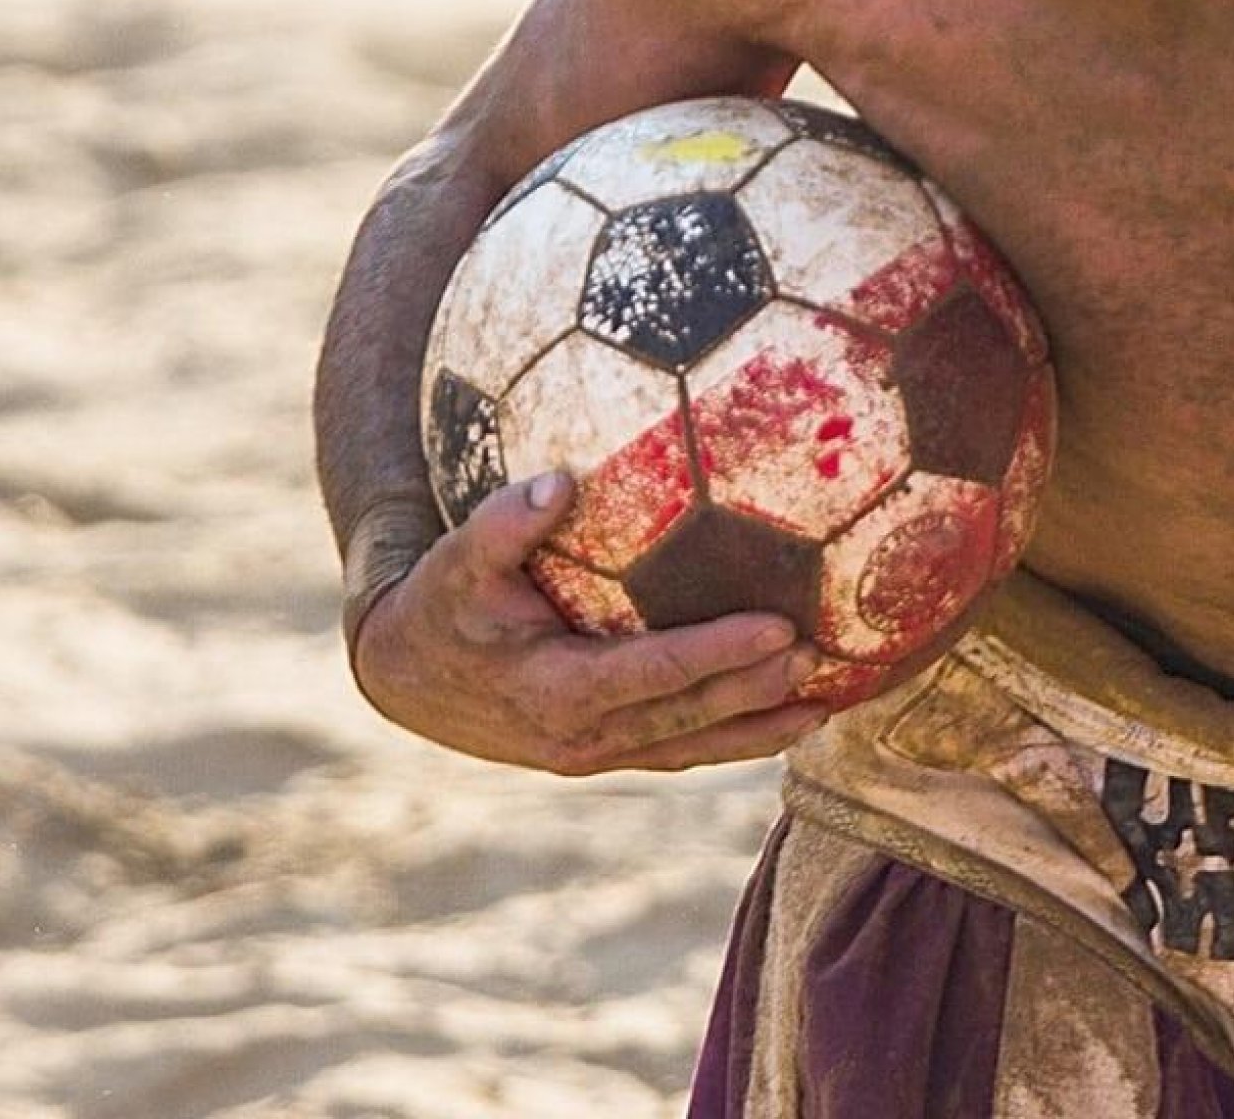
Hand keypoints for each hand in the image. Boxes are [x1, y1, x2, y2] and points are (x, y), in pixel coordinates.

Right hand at [348, 474, 825, 775]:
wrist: (406, 679)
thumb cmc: (442, 607)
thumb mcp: (457, 562)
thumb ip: (503, 524)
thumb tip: (558, 480)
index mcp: (555, 689)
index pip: (654, 673)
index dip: (718, 654)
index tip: (779, 628)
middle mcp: (582, 735)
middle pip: (687, 716)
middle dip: (756, 690)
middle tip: (820, 655)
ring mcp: (596, 753)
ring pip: (692, 747)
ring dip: (759, 730)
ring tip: (827, 706)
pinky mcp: (607, 753)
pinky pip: (681, 750)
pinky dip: (736, 741)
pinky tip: (791, 721)